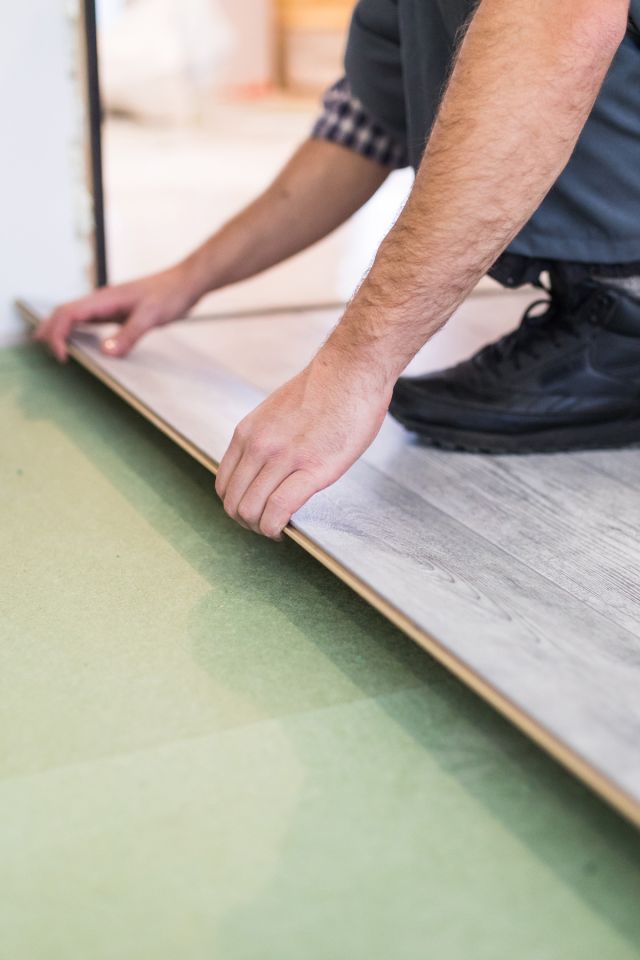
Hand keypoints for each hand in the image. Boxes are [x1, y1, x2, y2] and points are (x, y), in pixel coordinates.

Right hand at [34, 263, 199, 361]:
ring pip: (75, 315)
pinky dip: (77, 330)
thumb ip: (129, 334)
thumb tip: (106, 352)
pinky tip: (79, 341)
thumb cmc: (170, 294)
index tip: (62, 355)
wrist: (186, 282)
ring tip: (54, 347)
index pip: (69, 313)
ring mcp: (109, 305)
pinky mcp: (117, 311)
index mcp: (105, 298)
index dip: (58, 334)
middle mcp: (102, 300)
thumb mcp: (151, 316)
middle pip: (65, 312)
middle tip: (46, 352)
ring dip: (61, 330)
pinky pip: (90, 320)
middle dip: (51, 330)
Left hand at [215, 349, 391, 538]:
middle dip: (247, 522)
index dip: (235, 506)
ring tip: (277, 529)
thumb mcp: (276, 413)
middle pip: (233, 503)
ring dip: (262, 528)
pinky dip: (277, 527)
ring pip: (252, 510)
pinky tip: (286, 530)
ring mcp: (284, 458)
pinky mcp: (313, 469)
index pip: (224, 484)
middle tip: (266, 526)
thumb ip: (265, 439)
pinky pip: (280, 509)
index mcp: (248, 433)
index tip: (254, 511)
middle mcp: (259, 446)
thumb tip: (266, 466)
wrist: (352, 371)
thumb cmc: (325, 390)